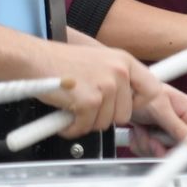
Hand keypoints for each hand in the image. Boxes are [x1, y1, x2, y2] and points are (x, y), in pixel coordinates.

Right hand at [22, 36, 143, 136]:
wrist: (33, 58)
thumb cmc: (59, 62)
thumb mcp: (98, 61)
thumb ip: (117, 79)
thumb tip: (128, 101)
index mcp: (124, 60)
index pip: (153, 90)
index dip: (140, 104)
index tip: (126, 107)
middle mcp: (118, 72)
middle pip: (125, 115)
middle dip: (104, 117)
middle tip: (86, 108)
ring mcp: (105, 86)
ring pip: (105, 124)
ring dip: (86, 122)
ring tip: (72, 108)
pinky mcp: (89, 101)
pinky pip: (86, 128)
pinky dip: (72, 128)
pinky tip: (64, 116)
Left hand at [126, 80, 186, 153]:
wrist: (123, 92)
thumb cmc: (141, 92)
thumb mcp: (160, 109)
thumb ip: (178, 128)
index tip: (179, 151)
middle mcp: (185, 124)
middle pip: (184, 152)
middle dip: (163, 147)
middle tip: (151, 137)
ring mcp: (172, 133)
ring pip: (166, 155)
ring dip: (149, 145)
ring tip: (142, 128)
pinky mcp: (159, 140)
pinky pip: (153, 154)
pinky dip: (142, 145)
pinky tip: (138, 131)